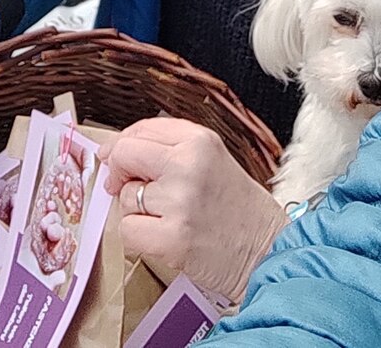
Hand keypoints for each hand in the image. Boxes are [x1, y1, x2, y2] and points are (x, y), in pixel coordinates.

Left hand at [102, 117, 287, 305]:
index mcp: (200, 140)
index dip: (124, 146)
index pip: (141, 129)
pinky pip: (127, 231)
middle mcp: (188, 165)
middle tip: (131, 190)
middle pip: (124, 155)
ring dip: (138, 212)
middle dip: (120, 174)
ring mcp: (179, 202)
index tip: (120, 160)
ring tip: (170, 219)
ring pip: (126, 198)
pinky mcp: (171, 239)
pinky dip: (138, 238)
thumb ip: (169, 148)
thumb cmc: (239, 208)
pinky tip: (164, 238)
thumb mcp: (212, 159)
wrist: (268, 250)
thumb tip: (112, 152)